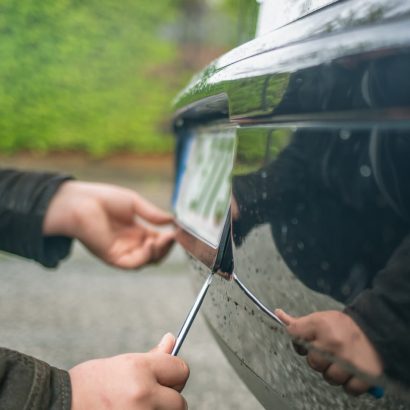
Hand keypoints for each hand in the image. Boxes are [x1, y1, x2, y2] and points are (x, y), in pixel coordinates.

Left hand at [43, 181, 174, 268]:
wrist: (80, 202)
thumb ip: (152, 214)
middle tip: (173, 236)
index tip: (177, 231)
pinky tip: (150, 244)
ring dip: (159, 252)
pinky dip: (145, 257)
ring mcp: (122, 252)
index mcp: (136, 232)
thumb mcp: (134, 203)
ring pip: (147, 261)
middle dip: (167, 247)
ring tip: (164, 239)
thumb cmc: (103, 199)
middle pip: (155, 254)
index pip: (158, 241)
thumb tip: (172, 220)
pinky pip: (133, 264)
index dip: (169, 238)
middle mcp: (130, 244)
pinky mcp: (113, 257)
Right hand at [69, 333, 188, 409]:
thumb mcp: (123, 363)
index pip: (181, 370)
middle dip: (168, 398)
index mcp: (140, 370)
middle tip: (148, 395)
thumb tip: (172, 339)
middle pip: (179, 401)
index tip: (165, 377)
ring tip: (134, 405)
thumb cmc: (91, 383)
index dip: (174, 373)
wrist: (59, 405)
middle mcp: (142, 395)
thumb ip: (153, 357)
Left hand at [275, 309, 382, 395]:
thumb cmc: (342, 325)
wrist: (375, 329)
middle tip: (329, 352)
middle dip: (318, 359)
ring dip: (333, 372)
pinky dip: (350, 384)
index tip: (307, 340)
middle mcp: (333, 344)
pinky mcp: (364, 376)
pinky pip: (349, 389)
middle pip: (312, 363)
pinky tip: (351, 372)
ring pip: (329, 378)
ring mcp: (349, 362)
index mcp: (320, 326)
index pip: (294, 335)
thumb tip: (277, 314)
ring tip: (341, 362)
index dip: (299, 341)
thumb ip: (299, 322)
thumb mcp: (320, 318)